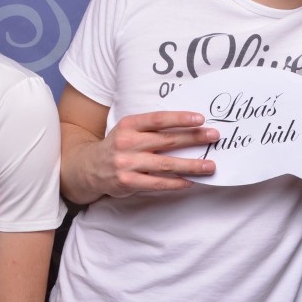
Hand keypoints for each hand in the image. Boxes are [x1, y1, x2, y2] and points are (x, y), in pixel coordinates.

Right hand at [59, 84, 220, 203]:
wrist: (87, 167)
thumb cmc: (117, 146)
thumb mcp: (129, 130)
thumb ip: (151, 128)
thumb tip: (188, 127)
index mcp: (129, 125)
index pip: (158, 119)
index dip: (180, 118)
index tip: (200, 119)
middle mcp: (127, 142)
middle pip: (167, 140)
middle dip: (194, 138)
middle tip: (214, 137)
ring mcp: (127, 163)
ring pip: (166, 164)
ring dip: (191, 165)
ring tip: (210, 166)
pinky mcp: (128, 182)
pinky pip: (157, 183)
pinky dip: (176, 183)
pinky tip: (190, 182)